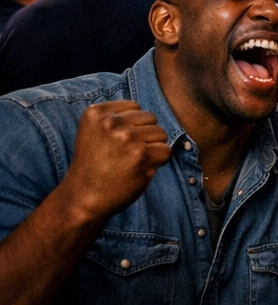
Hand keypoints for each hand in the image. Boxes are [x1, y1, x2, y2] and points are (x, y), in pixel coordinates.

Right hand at [62, 101, 171, 220]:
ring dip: (152, 149)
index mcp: (96, 113)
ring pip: (161, 134)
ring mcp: (126, 137)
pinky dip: (158, 161)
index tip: (115, 143)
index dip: (131, 126)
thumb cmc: (95, 165)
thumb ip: (117, 117)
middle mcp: (110, 122)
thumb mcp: (96, 132)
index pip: (135, 107)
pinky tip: (139, 169)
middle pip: (151, 118)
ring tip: (131, 162)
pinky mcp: (141, 155)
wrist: (84, 197)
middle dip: (144, 135)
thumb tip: (151, 114)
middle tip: (124, 155)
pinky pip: (166, 151)